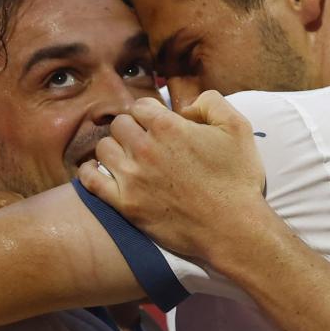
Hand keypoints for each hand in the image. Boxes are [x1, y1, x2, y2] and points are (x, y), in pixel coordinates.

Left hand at [80, 92, 266, 261]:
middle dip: (133, 129)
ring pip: (103, 148)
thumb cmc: (238, 179)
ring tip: (130, 159)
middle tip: (146, 143)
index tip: (160, 125)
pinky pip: (90, 180)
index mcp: (168, 126)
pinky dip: (91, 172)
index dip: (151, 114)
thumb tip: (186, 106)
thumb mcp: (238, 128)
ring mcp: (132, 177)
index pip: (141, 106)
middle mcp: (145, 148)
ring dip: (115, 149)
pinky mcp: (126, 204)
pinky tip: (102, 172)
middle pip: (120, 124)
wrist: (233, 229)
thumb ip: (211, 101)